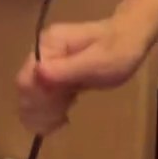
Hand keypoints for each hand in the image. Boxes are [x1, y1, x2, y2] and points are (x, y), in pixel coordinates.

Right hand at [16, 17, 146, 135]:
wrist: (131, 38)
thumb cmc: (118, 51)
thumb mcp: (97, 63)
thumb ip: (67, 69)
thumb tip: (38, 74)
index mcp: (49, 45)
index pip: (26, 80)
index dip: (36, 102)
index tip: (56, 115)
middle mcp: (43, 51)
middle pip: (27, 88)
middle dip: (40, 110)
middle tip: (61, 121)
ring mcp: (48, 60)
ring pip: (33, 94)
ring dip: (44, 112)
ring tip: (62, 121)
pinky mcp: (55, 70)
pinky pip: (43, 93)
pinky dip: (49, 108)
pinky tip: (62, 116)